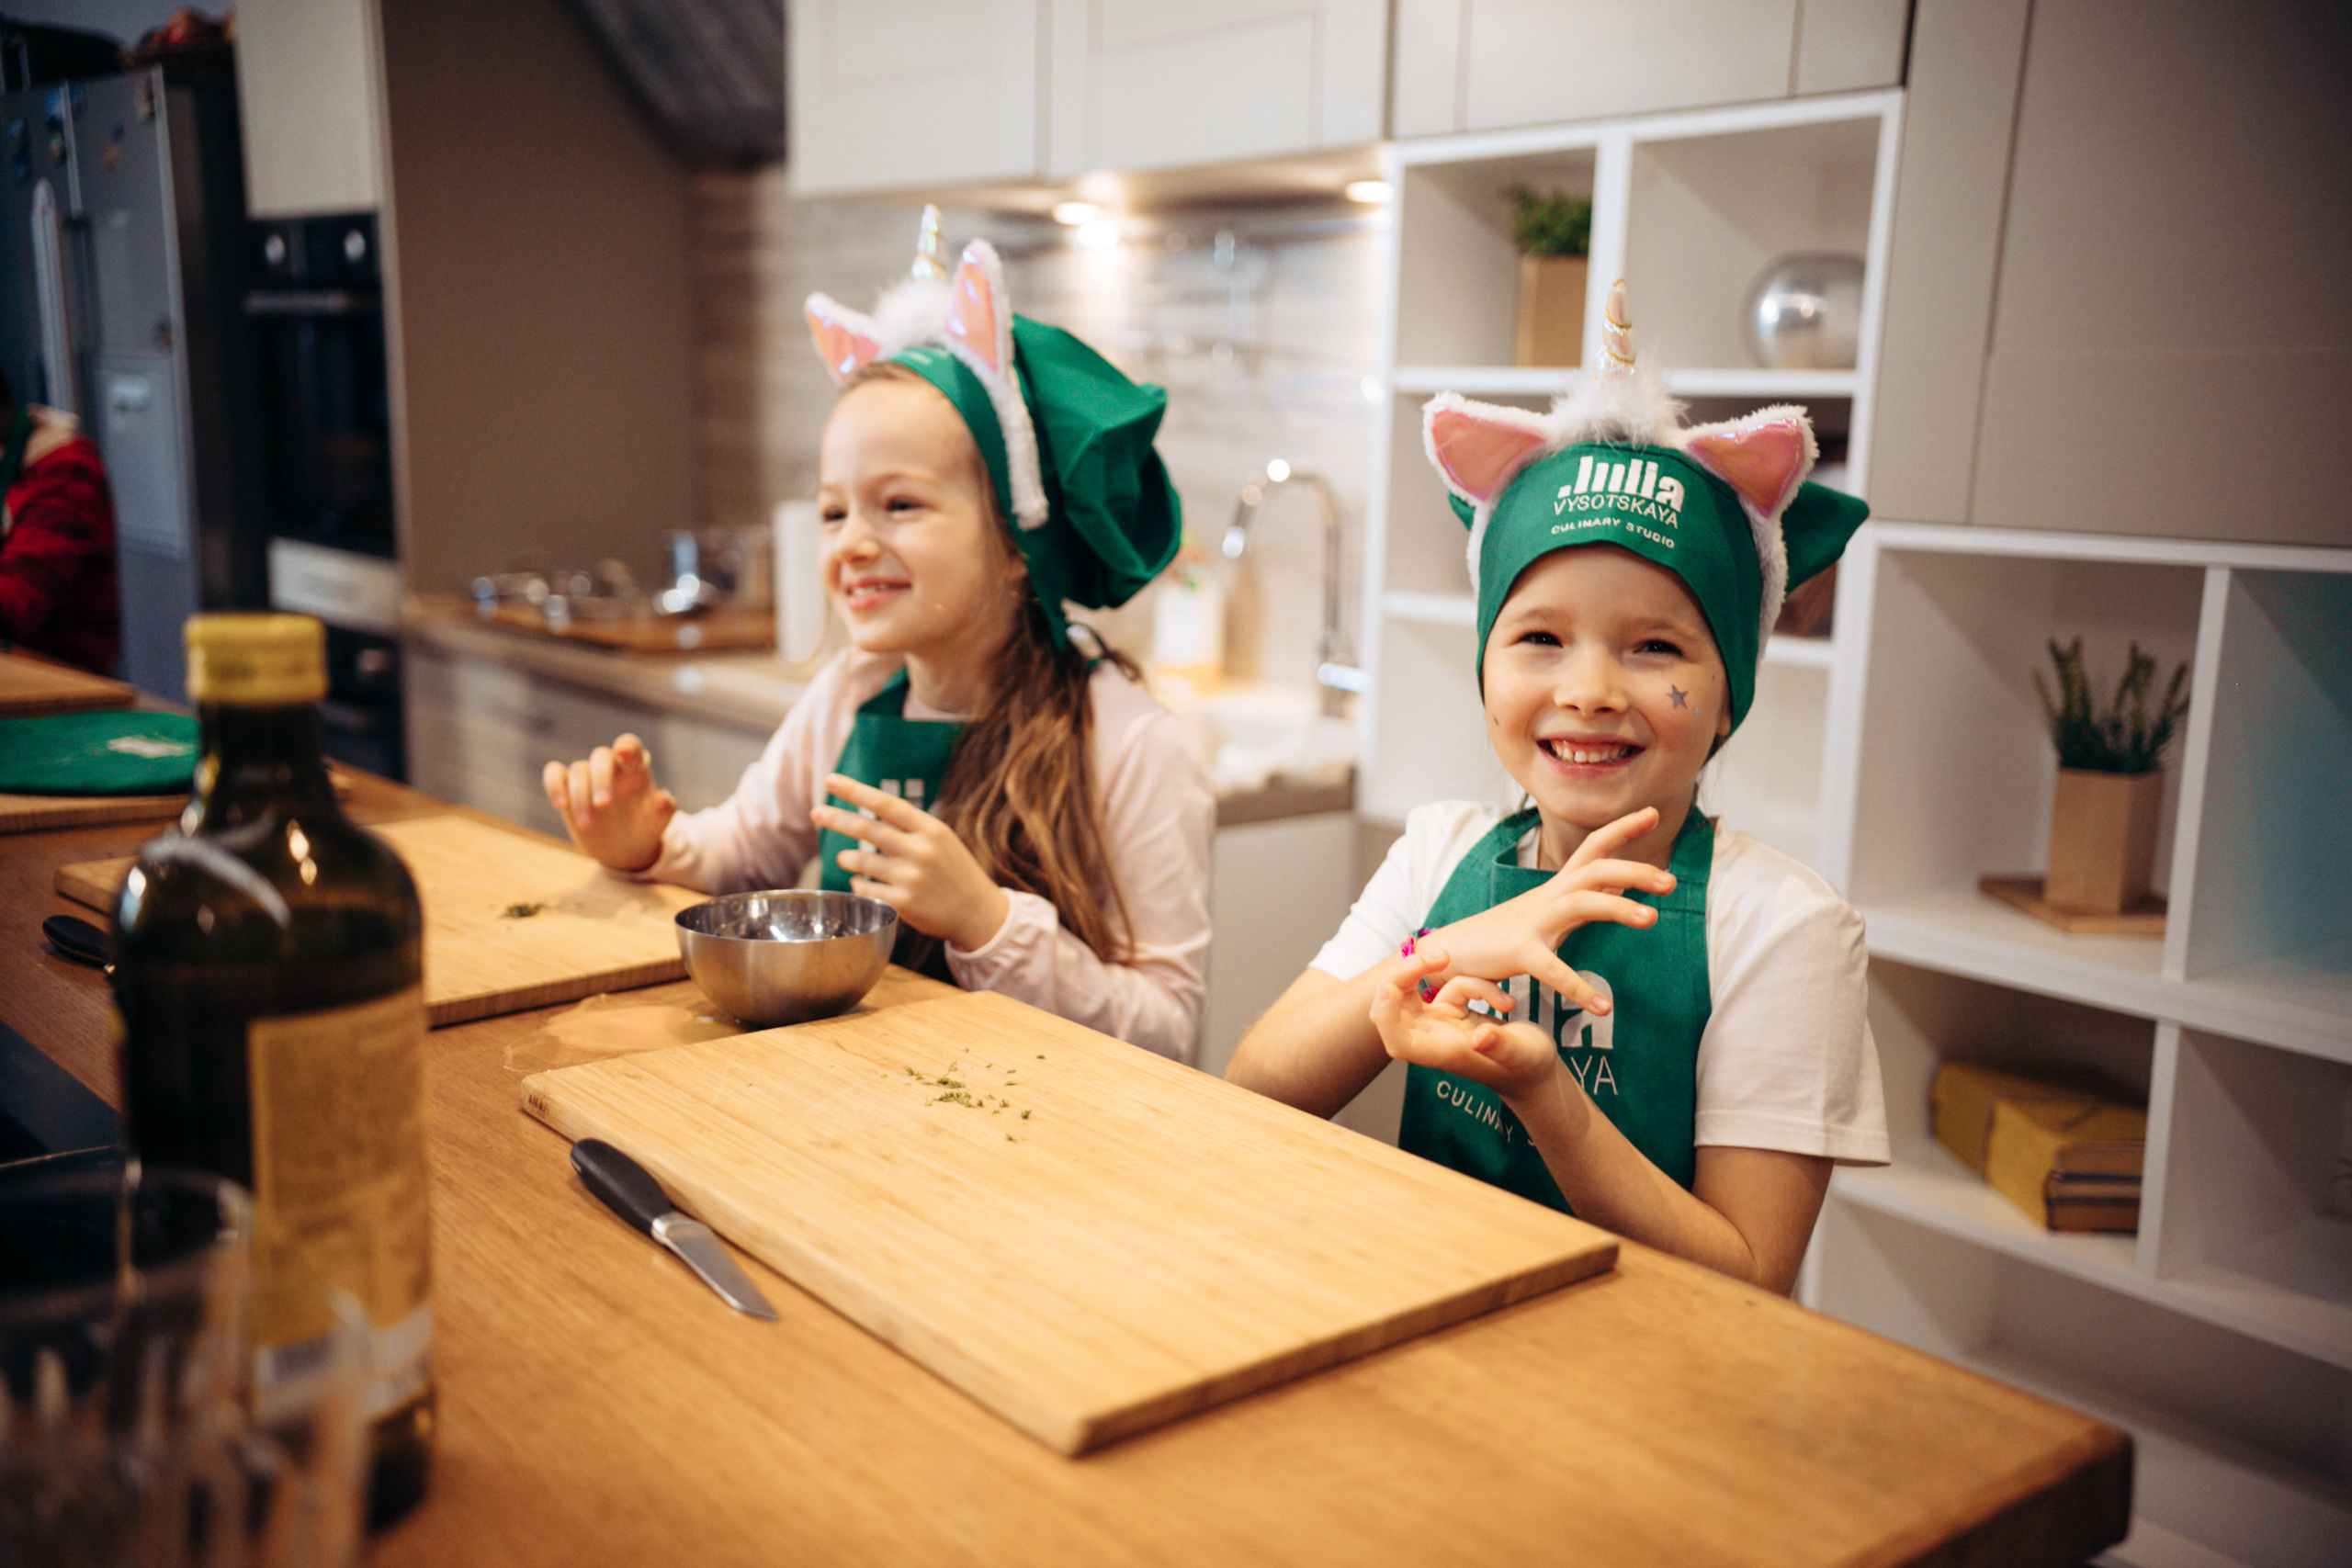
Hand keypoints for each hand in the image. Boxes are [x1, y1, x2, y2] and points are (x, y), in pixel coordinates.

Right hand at [542, 733, 675, 872]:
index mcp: (635, 769)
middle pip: (601, 756)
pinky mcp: (568, 788)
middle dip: (601, 778)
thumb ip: (664, 809)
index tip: (623, 753)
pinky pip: (555, 774)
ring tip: (587, 825)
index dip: (627, 746)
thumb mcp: (658, 822)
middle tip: (603, 805)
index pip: (630, 746)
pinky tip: (561, 804)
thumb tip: (662, 797)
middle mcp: (611, 768)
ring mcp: (588, 777)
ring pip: (578, 770)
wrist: (624, 848)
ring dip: (580, 796)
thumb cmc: (644, 827)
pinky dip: (554, 784)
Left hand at [811, 774, 1009, 950]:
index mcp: (931, 829)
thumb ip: (908, 827)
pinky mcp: (904, 904)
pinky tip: (861, 883)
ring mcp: (911, 878)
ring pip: (861, 861)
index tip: (831, 781)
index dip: (855, 791)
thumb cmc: (955, 871)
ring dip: (848, 858)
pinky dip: (858, 884)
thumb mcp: (941, 839)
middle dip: (836, 818)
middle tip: (816, 813)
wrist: (979, 913)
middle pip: (866, 829)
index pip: (886, 803)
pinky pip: (865, 889)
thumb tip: (864, 811)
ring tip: (846, 858)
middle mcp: (920, 850)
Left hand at [1369, 946, 1560, 1099]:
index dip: (1386, 1014)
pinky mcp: (1452, 1012)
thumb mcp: (1523, 1054)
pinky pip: (1449, 986)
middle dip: (1401, 977)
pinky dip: (1472, 983)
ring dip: (1426, 970)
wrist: (1536, 1068)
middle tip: (1434, 956)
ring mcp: (1440, 1024)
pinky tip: (1503, 1000)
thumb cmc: (1529, 1066)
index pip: (1397, 1040)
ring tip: (1448, 957)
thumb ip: (1501, 1046)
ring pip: (1411, 992)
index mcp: (1442, 1052)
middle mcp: (1434, 1038)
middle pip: (1393, 1008)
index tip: (1392, 987)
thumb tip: (1480, 1038)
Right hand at [1420, 806, 1676, 1015]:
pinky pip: (1552, 968)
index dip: (1622, 829)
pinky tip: (1602, 1007)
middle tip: (1671, 882)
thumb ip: (1583, 899)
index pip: (1592, 849)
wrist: (1449, 951)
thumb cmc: (1500, 936)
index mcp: (1555, 889)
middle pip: (1594, 869)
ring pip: (1580, 903)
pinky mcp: (1518, 952)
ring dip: (1618, 908)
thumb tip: (1620, 887)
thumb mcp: (1546, 912)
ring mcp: (1532, 922)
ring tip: (1652, 919)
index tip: (1653, 811)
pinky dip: (1578, 988)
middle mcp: (1546, 898)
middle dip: (1633, 870)